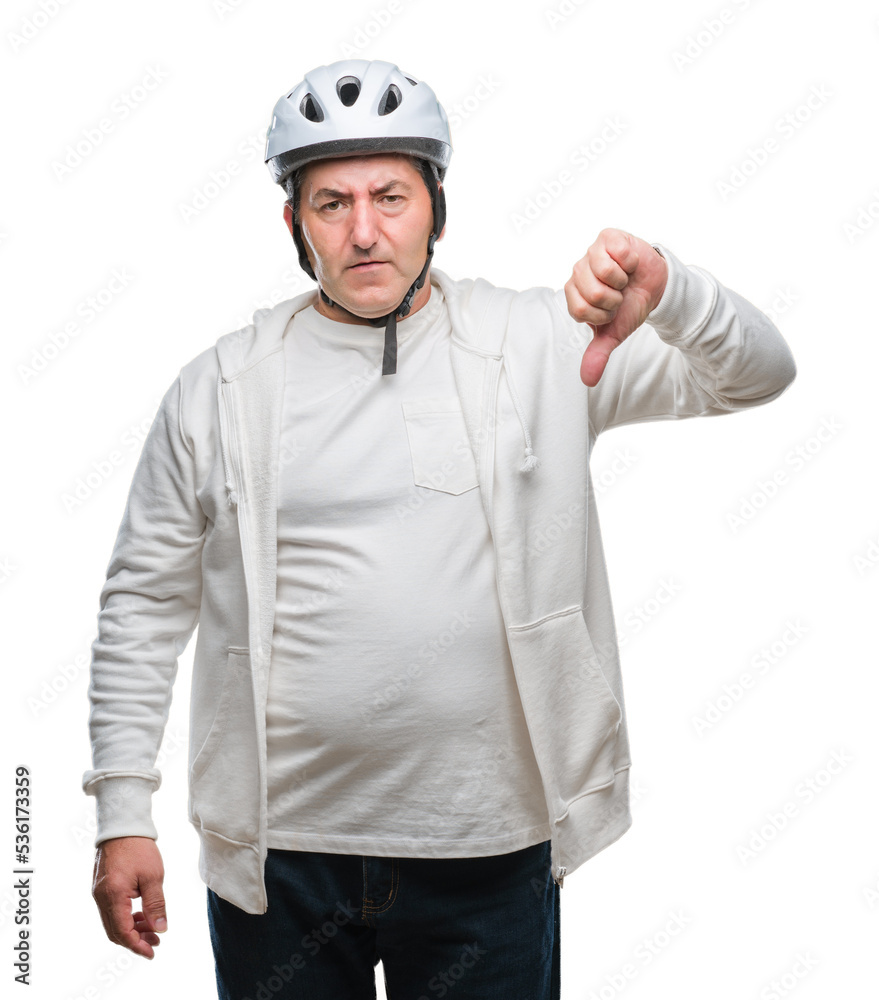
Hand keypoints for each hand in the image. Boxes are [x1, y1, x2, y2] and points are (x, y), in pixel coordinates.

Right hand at [91, 836, 166, 959]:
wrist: (122, 825)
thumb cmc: (139, 847)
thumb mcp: (153, 876)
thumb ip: (156, 904)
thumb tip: (160, 928)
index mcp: (114, 896)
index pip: (123, 932)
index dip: (137, 945)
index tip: (152, 952)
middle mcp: (101, 897)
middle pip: (115, 931)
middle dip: (135, 940)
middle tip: (156, 941)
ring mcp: (99, 892)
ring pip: (112, 922)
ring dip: (131, 929)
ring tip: (152, 928)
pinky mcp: (101, 886)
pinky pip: (111, 910)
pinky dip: (125, 917)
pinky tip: (141, 914)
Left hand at [565, 227, 667, 386]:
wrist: (655, 287)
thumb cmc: (630, 307)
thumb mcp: (614, 334)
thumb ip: (598, 354)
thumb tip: (588, 380)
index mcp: (574, 295)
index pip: (580, 309)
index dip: (603, 313)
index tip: (611, 310)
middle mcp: (578, 272)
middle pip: (592, 292)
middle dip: (614, 298)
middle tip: (619, 294)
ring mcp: (591, 253)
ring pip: (603, 271)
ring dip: (622, 279)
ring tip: (624, 278)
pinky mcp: (607, 237)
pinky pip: (617, 252)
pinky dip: (630, 261)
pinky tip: (630, 263)